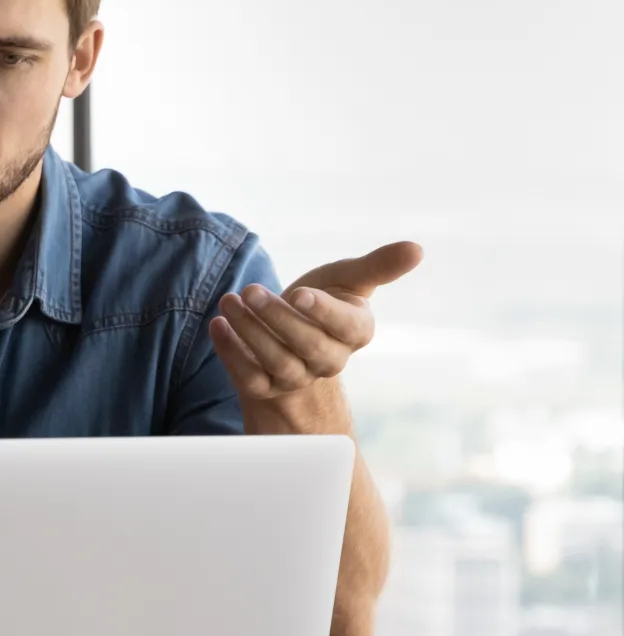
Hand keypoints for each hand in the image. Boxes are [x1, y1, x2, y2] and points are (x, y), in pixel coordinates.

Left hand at [210, 241, 422, 404]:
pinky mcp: (265, 387)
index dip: (323, 312)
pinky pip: (248, 376)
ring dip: (250, 331)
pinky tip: (218, 324)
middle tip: (252, 290)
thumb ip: (378, 266)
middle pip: (307, 346)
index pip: (346, 327)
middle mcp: (329, 359)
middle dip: (277, 318)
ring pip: (276, 362)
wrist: (290, 337)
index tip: (300, 294)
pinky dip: (231, 352)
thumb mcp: (348, 280)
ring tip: (230, 301)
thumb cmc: (324, 301)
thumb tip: (417, 249)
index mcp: (355, 332)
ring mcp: (297, 377)